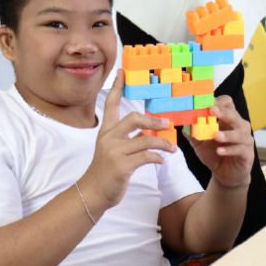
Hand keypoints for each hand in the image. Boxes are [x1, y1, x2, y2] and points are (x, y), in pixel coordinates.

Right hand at [81, 69, 175, 211]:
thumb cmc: (106, 171)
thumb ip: (127, 138)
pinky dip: (157, 158)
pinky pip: (146, 157)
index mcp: (106, 131)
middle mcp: (109, 138)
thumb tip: (149, 131)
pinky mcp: (121, 166)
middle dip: (153, 120)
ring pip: (144, 139)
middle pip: (133, 118)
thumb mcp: (113, 150)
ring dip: (162, 144)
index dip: (116, 87)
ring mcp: (114, 152)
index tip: (122, 72)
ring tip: (172, 149)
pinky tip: (161, 161)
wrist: (93, 193)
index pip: (111, 104)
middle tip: (167, 124)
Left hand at [187, 95, 253, 188]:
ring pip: (240, 133)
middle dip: (223, 112)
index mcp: (228, 120)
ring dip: (228, 134)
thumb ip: (193, 133)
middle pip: (234, 115)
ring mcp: (245, 140)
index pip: (228, 104)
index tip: (207, 104)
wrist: (224, 174)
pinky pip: (240, 149)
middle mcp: (239, 127)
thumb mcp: (199, 143)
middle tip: (212, 111)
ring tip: (216, 136)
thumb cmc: (214, 154)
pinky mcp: (247, 154)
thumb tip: (184, 122)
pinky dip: (230, 150)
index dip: (219, 102)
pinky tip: (220, 151)